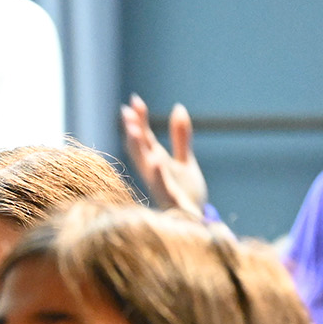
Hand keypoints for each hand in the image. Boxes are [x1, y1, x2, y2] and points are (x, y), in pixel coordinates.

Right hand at [120, 93, 207, 216]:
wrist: (196, 222)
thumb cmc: (186, 193)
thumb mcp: (184, 161)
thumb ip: (180, 136)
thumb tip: (178, 107)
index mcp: (155, 163)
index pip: (144, 138)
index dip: (139, 120)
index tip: (134, 101)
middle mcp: (153, 174)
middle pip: (140, 149)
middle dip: (133, 131)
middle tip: (126, 112)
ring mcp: (160, 187)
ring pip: (146, 166)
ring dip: (139, 150)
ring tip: (136, 130)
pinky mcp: (171, 200)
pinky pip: (162, 187)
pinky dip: (158, 175)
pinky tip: (156, 161)